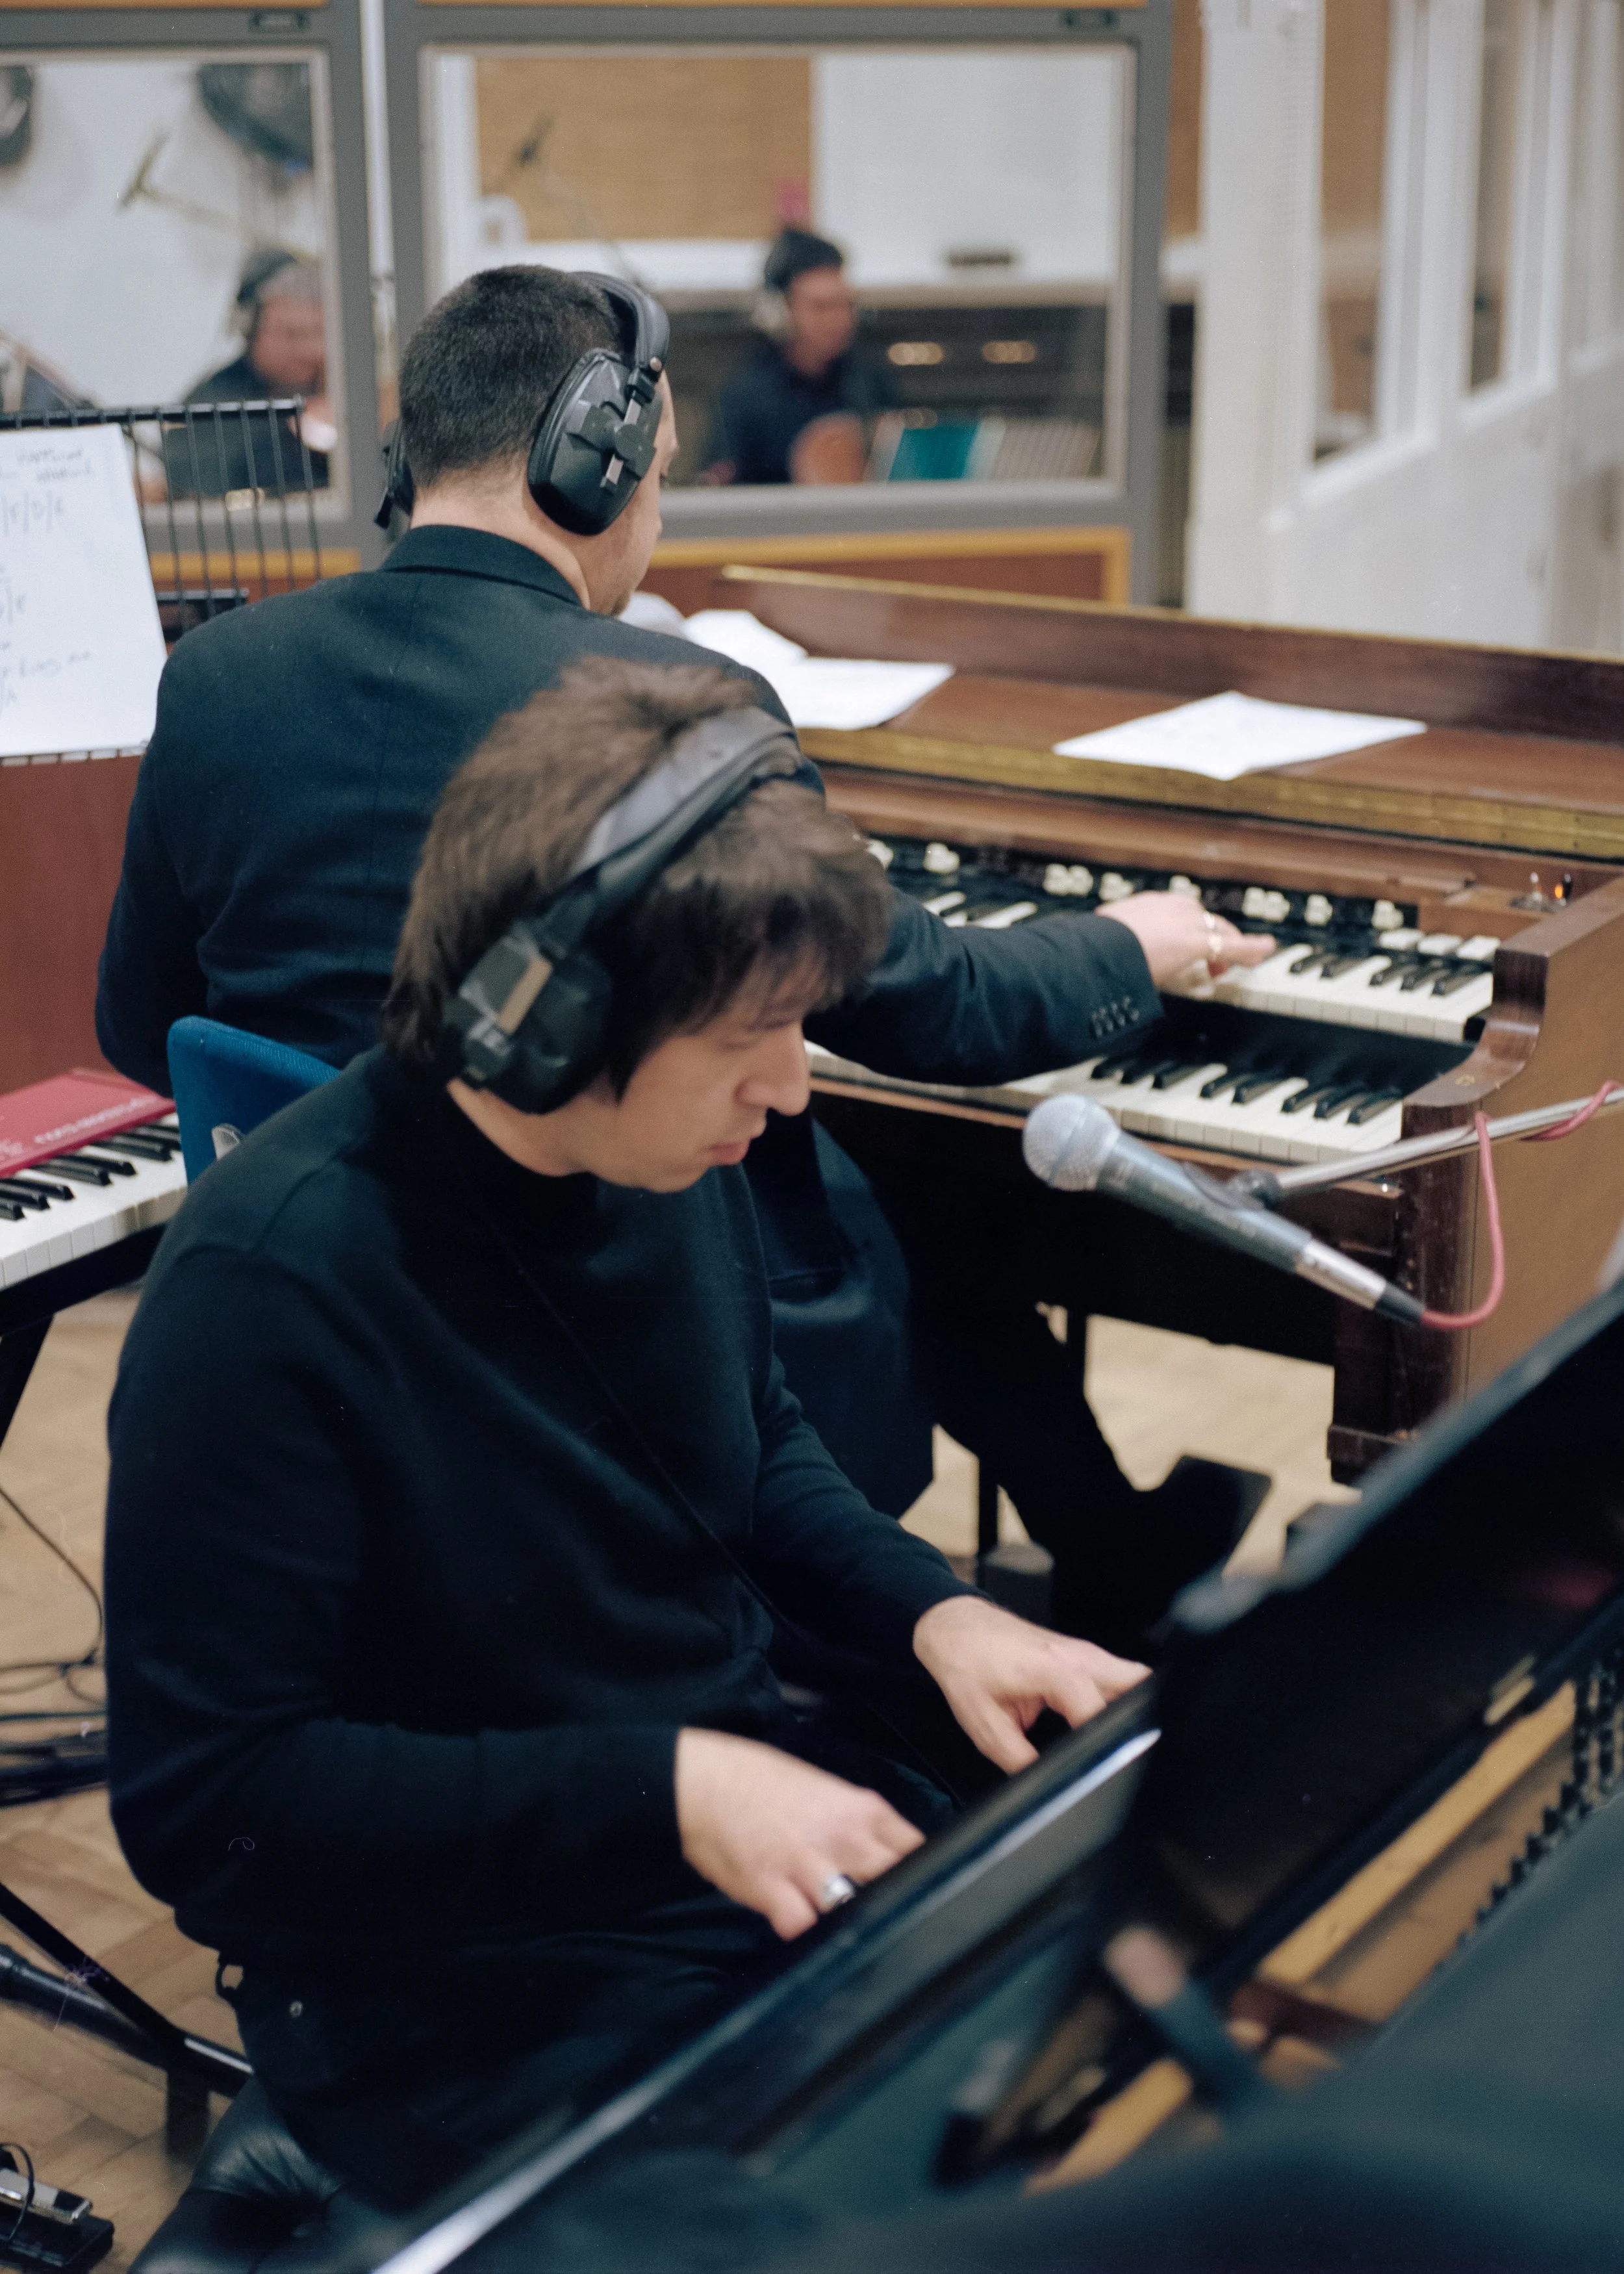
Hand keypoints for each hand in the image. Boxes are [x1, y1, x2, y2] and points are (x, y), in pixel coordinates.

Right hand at [675, 1727, 923, 1939]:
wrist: (702, 1781)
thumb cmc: (757, 1780)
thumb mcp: (821, 1789)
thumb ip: (854, 1821)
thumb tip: (878, 1852)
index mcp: (859, 1809)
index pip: (914, 1848)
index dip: (921, 1871)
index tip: (917, 1885)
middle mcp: (842, 1837)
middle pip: (895, 1881)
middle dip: (893, 1899)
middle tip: (881, 1912)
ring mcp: (809, 1865)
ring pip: (855, 1909)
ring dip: (848, 1919)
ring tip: (836, 1920)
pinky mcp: (774, 1890)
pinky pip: (804, 1927)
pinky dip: (803, 1932)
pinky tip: (795, 1922)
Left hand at [913, 1596, 1147, 1773]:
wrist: (957, 1628)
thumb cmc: (967, 1668)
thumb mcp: (986, 1727)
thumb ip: (1021, 1761)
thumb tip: (1047, 1786)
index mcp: (1057, 1670)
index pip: (1103, 1715)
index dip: (1106, 1749)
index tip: (1103, 1771)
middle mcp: (1081, 1656)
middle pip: (1141, 1687)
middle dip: (1143, 1722)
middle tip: (1129, 1754)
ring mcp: (1087, 1652)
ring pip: (1136, 1679)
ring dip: (1135, 1709)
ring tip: (1121, 1742)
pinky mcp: (1085, 1655)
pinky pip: (1119, 1677)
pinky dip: (1122, 1699)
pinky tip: (1109, 1724)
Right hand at [1097, 892, 1275, 986]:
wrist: (1098, 949)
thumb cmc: (1092, 951)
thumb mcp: (1101, 945)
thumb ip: (1108, 950)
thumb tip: (1092, 966)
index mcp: (1146, 906)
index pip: (1179, 913)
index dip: (1191, 929)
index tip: (1190, 943)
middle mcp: (1169, 908)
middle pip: (1204, 919)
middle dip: (1214, 938)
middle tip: (1216, 960)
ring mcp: (1185, 923)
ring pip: (1219, 931)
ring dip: (1232, 945)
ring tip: (1242, 961)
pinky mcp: (1198, 942)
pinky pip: (1235, 946)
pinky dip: (1253, 948)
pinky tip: (1265, 950)